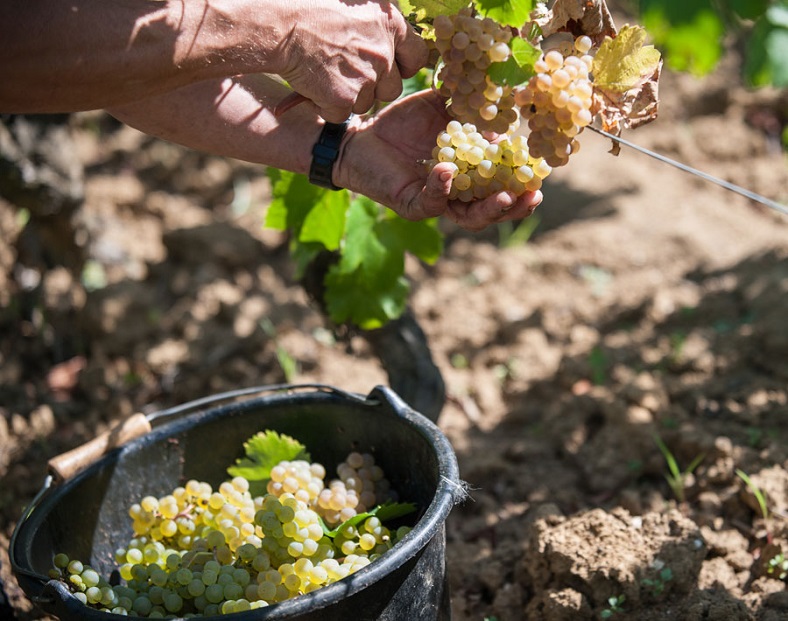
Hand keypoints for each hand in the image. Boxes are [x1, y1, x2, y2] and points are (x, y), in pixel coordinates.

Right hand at [274, 0, 426, 122]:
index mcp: (391, 23)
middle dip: (373, 86)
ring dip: (348, 96)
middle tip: (347, 71)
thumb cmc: (312, 7)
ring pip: (366, 103)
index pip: (416, 56)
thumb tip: (390, 26)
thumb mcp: (357, 0)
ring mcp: (366, 78)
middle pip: (392, 88)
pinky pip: (342, 114)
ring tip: (326, 72)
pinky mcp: (344, 98)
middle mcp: (384, 53)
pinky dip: (326, 106)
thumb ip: (379, 16)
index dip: (402, 65)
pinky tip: (314, 84)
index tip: (389, 65)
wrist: (281, 26)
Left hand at [335, 90, 542, 231]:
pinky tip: (448, 169)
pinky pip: (432, 201)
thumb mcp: (441, 110)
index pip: (503, 185)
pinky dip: (441, 187)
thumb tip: (502, 108)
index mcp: (470, 174)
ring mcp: (436, 203)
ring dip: (489, 209)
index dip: (524, 184)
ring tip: (506, 197)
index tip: (543, 175)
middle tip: (534, 197)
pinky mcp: (413, 205)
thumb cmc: (403, 124)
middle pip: (492, 211)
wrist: (362, 135)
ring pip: (468, 217)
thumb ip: (469, 108)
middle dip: (516, 206)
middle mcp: (457, 195)